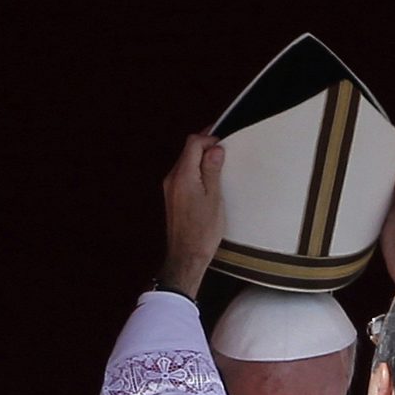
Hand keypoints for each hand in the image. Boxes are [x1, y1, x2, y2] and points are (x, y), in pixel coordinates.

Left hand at [158, 133, 225, 298]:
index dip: (208, 139)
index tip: (223, 143)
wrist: (186, 255)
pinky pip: (183, 176)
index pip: (192, 143)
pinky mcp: (172, 197)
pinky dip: (196, 172)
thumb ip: (212, 171)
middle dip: (205, 148)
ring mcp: (170, 188)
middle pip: (187, 152)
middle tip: (224, 153)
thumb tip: (214, 150)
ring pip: (185, 163)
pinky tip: (209, 182)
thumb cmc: (203, 231)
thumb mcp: (214, 198)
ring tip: (219, 168)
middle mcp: (172, 179)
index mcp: (183, 176)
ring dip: (201, 160)